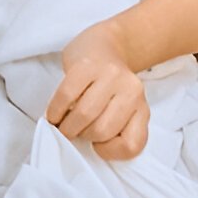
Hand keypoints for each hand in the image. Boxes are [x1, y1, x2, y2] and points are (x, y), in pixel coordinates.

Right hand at [46, 20, 149, 160]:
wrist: (106, 44)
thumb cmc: (109, 87)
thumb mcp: (122, 111)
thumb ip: (114, 130)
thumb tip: (85, 150)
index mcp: (142, 108)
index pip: (132, 146)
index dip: (110, 152)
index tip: (98, 143)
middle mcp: (132, 91)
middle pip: (102, 131)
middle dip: (83, 135)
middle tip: (77, 129)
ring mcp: (110, 76)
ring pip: (85, 116)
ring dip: (67, 126)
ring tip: (64, 123)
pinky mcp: (87, 65)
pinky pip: (66, 97)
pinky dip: (55, 111)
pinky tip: (55, 113)